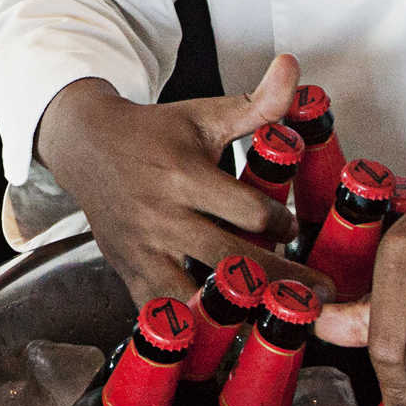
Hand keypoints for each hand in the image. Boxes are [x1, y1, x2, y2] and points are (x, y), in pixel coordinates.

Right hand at [33, 55, 304, 311]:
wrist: (87, 147)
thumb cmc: (154, 134)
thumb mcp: (204, 114)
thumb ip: (257, 102)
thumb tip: (293, 68)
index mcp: (185, 176)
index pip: (250, 211)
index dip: (283, 222)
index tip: (292, 226)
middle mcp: (163, 218)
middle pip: (232, 260)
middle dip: (280, 280)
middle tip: (318, 294)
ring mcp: (144, 251)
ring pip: (194, 297)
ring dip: (235, 314)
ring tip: (272, 323)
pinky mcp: (129, 273)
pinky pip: (161, 314)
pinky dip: (190, 330)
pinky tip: (221, 337)